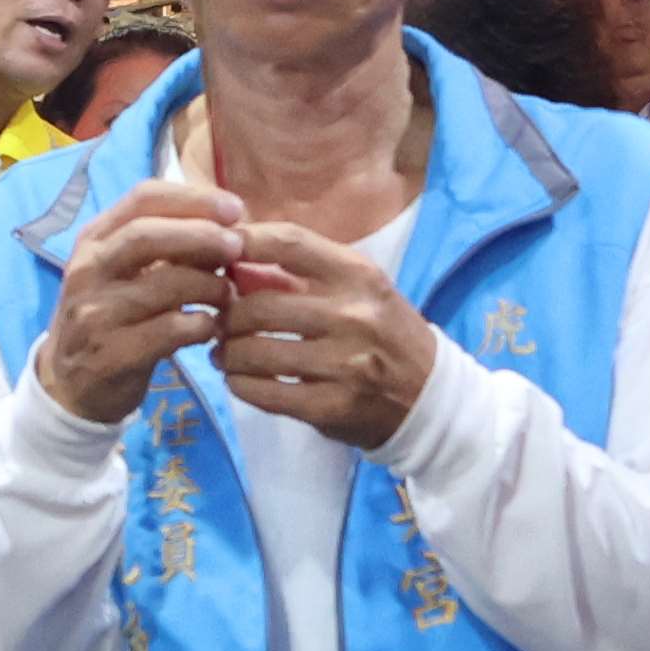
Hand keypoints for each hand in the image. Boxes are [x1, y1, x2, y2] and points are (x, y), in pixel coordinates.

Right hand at [36, 179, 240, 427]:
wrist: (71, 385)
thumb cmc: (111, 318)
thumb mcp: (125, 274)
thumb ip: (167, 248)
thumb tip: (229, 227)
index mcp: (93, 239)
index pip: (142, 198)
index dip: (192, 199)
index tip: (234, 210)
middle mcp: (87, 270)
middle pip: (146, 235)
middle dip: (201, 235)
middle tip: (238, 246)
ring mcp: (94, 313)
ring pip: (163, 285)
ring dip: (209, 286)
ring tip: (227, 294)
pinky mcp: (109, 355)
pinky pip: (168, 332)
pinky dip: (200, 326)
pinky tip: (209, 328)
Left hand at [214, 220, 440, 451]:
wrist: (431, 398)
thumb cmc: (384, 333)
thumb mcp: (358, 291)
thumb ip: (301, 274)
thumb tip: (232, 261)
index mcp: (359, 276)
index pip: (290, 243)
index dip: (245, 242)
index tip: (218, 251)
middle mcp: (353, 316)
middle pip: (259, 306)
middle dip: (226, 315)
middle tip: (219, 322)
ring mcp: (344, 365)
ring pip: (255, 353)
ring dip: (228, 354)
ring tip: (225, 353)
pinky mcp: (332, 407)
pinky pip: (265, 393)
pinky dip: (241, 385)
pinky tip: (240, 380)